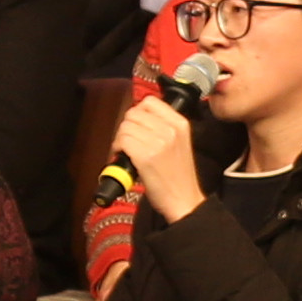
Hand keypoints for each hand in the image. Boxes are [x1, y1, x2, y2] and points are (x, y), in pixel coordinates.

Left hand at [116, 84, 206, 219]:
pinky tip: (123, 156)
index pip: (150, 102)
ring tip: (126, 149)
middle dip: (127, 126)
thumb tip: (138, 117)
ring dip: (120, 138)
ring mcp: (157, 142)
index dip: (138, 112)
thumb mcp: (180, 142)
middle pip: (134, 113)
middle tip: (129, 140)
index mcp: (180, 124)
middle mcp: (170, 130)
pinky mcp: (145, 156)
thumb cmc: (179, 175)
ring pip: (125, 126)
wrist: (184, 199)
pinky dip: (117, 147)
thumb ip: (164, 126)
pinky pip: (122, 140)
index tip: (137, 125)